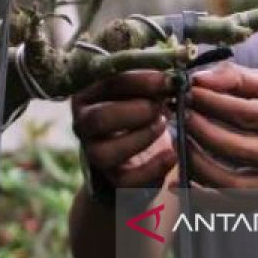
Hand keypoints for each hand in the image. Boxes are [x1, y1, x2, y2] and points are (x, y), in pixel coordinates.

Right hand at [72, 71, 176, 187]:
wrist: (132, 161)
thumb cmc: (137, 117)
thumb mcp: (137, 95)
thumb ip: (149, 84)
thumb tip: (174, 76)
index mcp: (87, 96)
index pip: (107, 84)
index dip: (140, 81)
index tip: (168, 80)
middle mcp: (82, 125)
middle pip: (98, 118)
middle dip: (136, 111)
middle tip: (161, 107)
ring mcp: (93, 155)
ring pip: (105, 152)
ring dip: (141, 137)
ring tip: (163, 126)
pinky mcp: (110, 181)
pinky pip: (127, 180)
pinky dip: (153, 167)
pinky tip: (171, 155)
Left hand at [183, 62, 257, 187]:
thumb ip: (237, 77)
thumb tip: (198, 80)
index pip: (249, 114)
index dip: (213, 104)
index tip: (188, 92)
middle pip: (239, 150)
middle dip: (201, 132)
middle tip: (180, 115)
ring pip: (235, 186)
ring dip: (198, 165)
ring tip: (179, 142)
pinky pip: (235, 205)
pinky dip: (205, 196)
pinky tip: (181, 180)